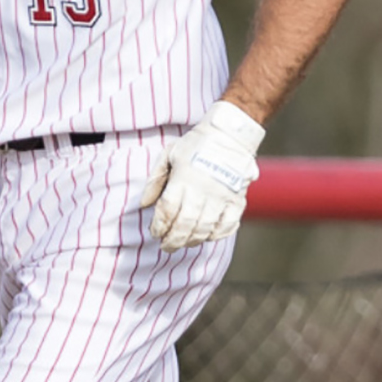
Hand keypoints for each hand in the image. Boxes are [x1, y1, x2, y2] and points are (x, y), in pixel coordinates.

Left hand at [138, 100, 264, 249]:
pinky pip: (228, 225)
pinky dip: (217, 235)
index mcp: (183, 178)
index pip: (168, 210)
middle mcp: (202, 190)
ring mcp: (222, 197)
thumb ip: (155, 180)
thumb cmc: (195, 144)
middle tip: (166, 246)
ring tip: (184, 243)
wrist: (229, 134)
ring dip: (192, 240)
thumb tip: (143, 204)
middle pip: (185, 224)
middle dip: (173, 239)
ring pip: (205, 228)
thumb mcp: (168, 155)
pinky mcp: (237, 200)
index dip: (159, 225)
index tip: (155, 232)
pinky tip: (207, 236)